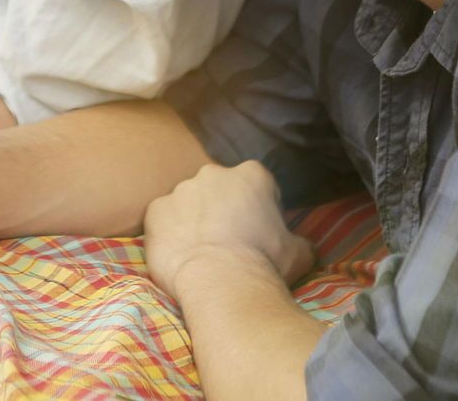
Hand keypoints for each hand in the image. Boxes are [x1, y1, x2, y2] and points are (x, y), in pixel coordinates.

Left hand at [143, 161, 313, 304]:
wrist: (221, 284)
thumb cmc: (265, 265)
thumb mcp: (300, 253)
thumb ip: (299, 241)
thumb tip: (301, 247)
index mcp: (252, 174)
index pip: (257, 184)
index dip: (259, 208)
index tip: (259, 231)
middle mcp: (213, 173)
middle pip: (219, 189)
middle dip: (222, 209)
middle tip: (229, 243)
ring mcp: (180, 190)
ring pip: (188, 203)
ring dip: (194, 221)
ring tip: (203, 254)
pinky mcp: (156, 210)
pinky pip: (163, 220)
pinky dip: (169, 234)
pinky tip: (181, 257)